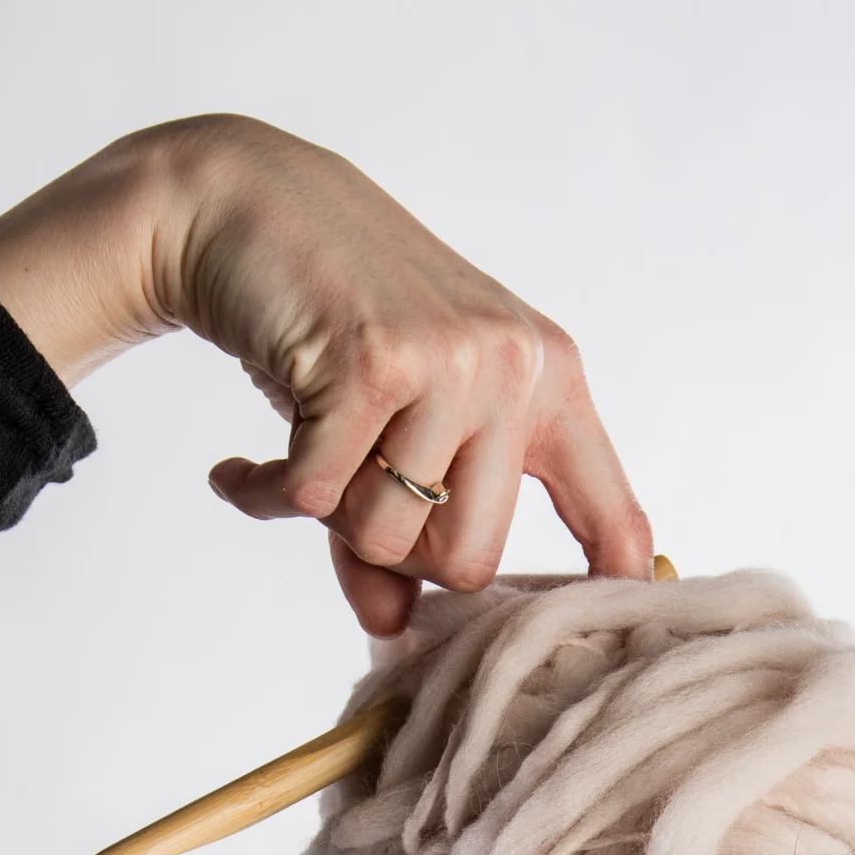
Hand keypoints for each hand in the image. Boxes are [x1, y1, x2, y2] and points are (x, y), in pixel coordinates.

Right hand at [0, 117, 651, 635]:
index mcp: (548, 382)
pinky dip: (267, 494)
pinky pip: (319, 500)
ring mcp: (449, 362)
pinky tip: (241, 466)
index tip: (610, 646)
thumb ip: (404, 536)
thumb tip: (393, 635)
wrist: (244, 208)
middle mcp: (515, 368)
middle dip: (397, 557)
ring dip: (328, 519)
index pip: (611, 517)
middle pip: (470, 564)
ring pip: (392, 539)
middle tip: (348, 501)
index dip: (613, 592)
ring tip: (300, 458)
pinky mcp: (372, 364)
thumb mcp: (391, 431)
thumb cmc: (330, 328)